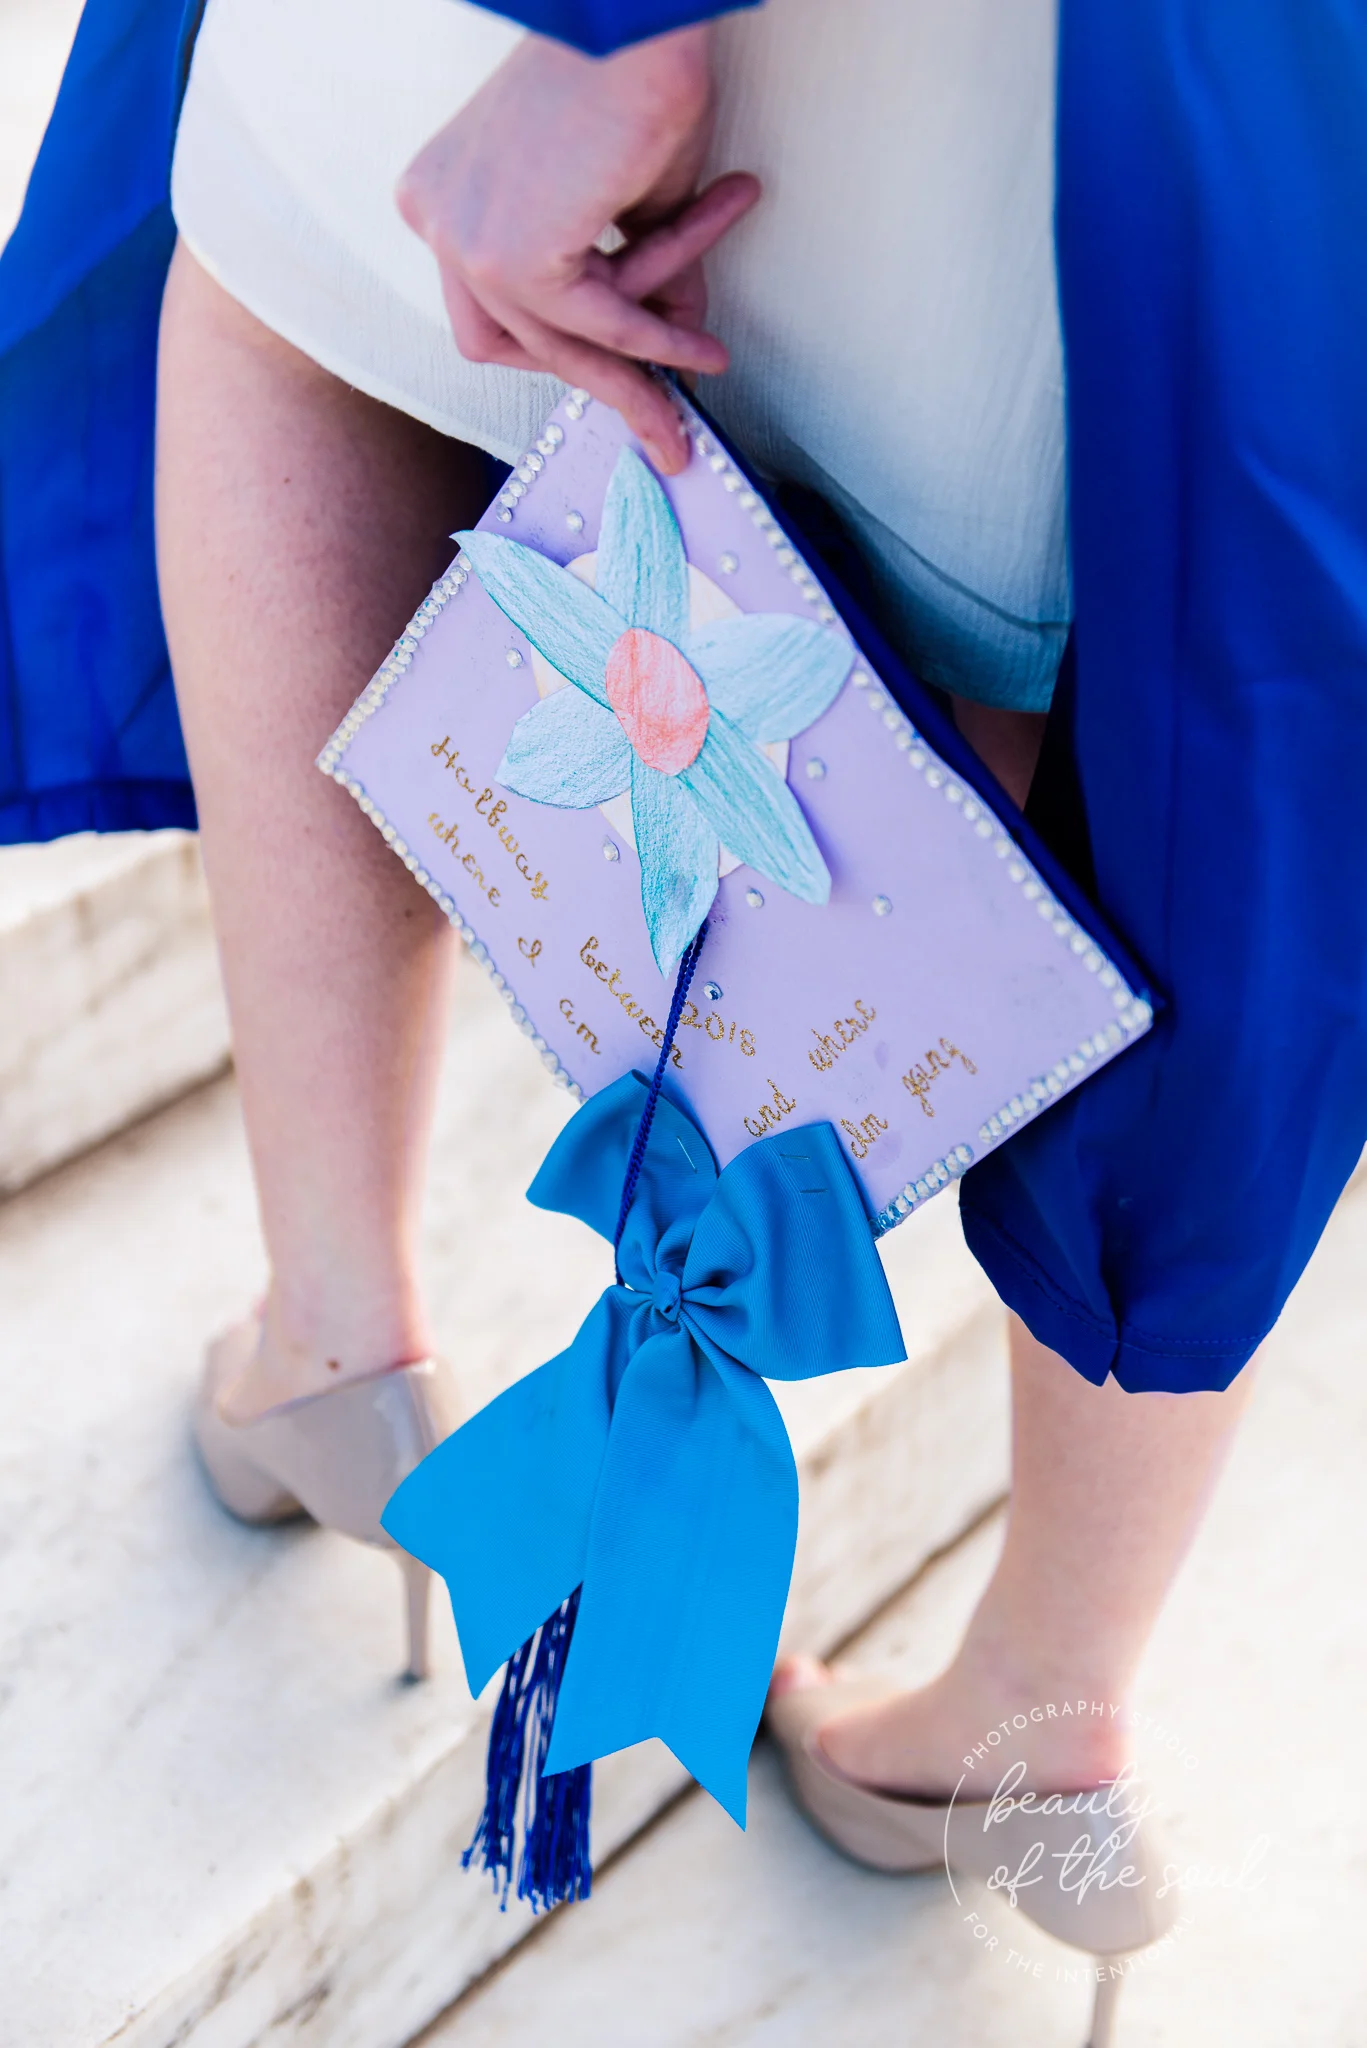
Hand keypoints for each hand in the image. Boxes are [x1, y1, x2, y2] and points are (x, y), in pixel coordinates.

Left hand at [397, 26, 759, 471]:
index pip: (494, 307)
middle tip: (660, 420)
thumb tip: (672, 343)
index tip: (624, 377)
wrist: (638, 18)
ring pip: (561, 341)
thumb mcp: (625, 198)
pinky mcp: (507, 257)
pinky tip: (701, 350)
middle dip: (593, 379)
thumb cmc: (630, 73)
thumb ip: (633, 274)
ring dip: (641, 361)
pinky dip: (656, 341)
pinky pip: (598, 325)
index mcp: (442, 196)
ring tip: (708, 357)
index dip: (563, 344)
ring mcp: (461, 239)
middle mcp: (435, 217)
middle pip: (506, 344)